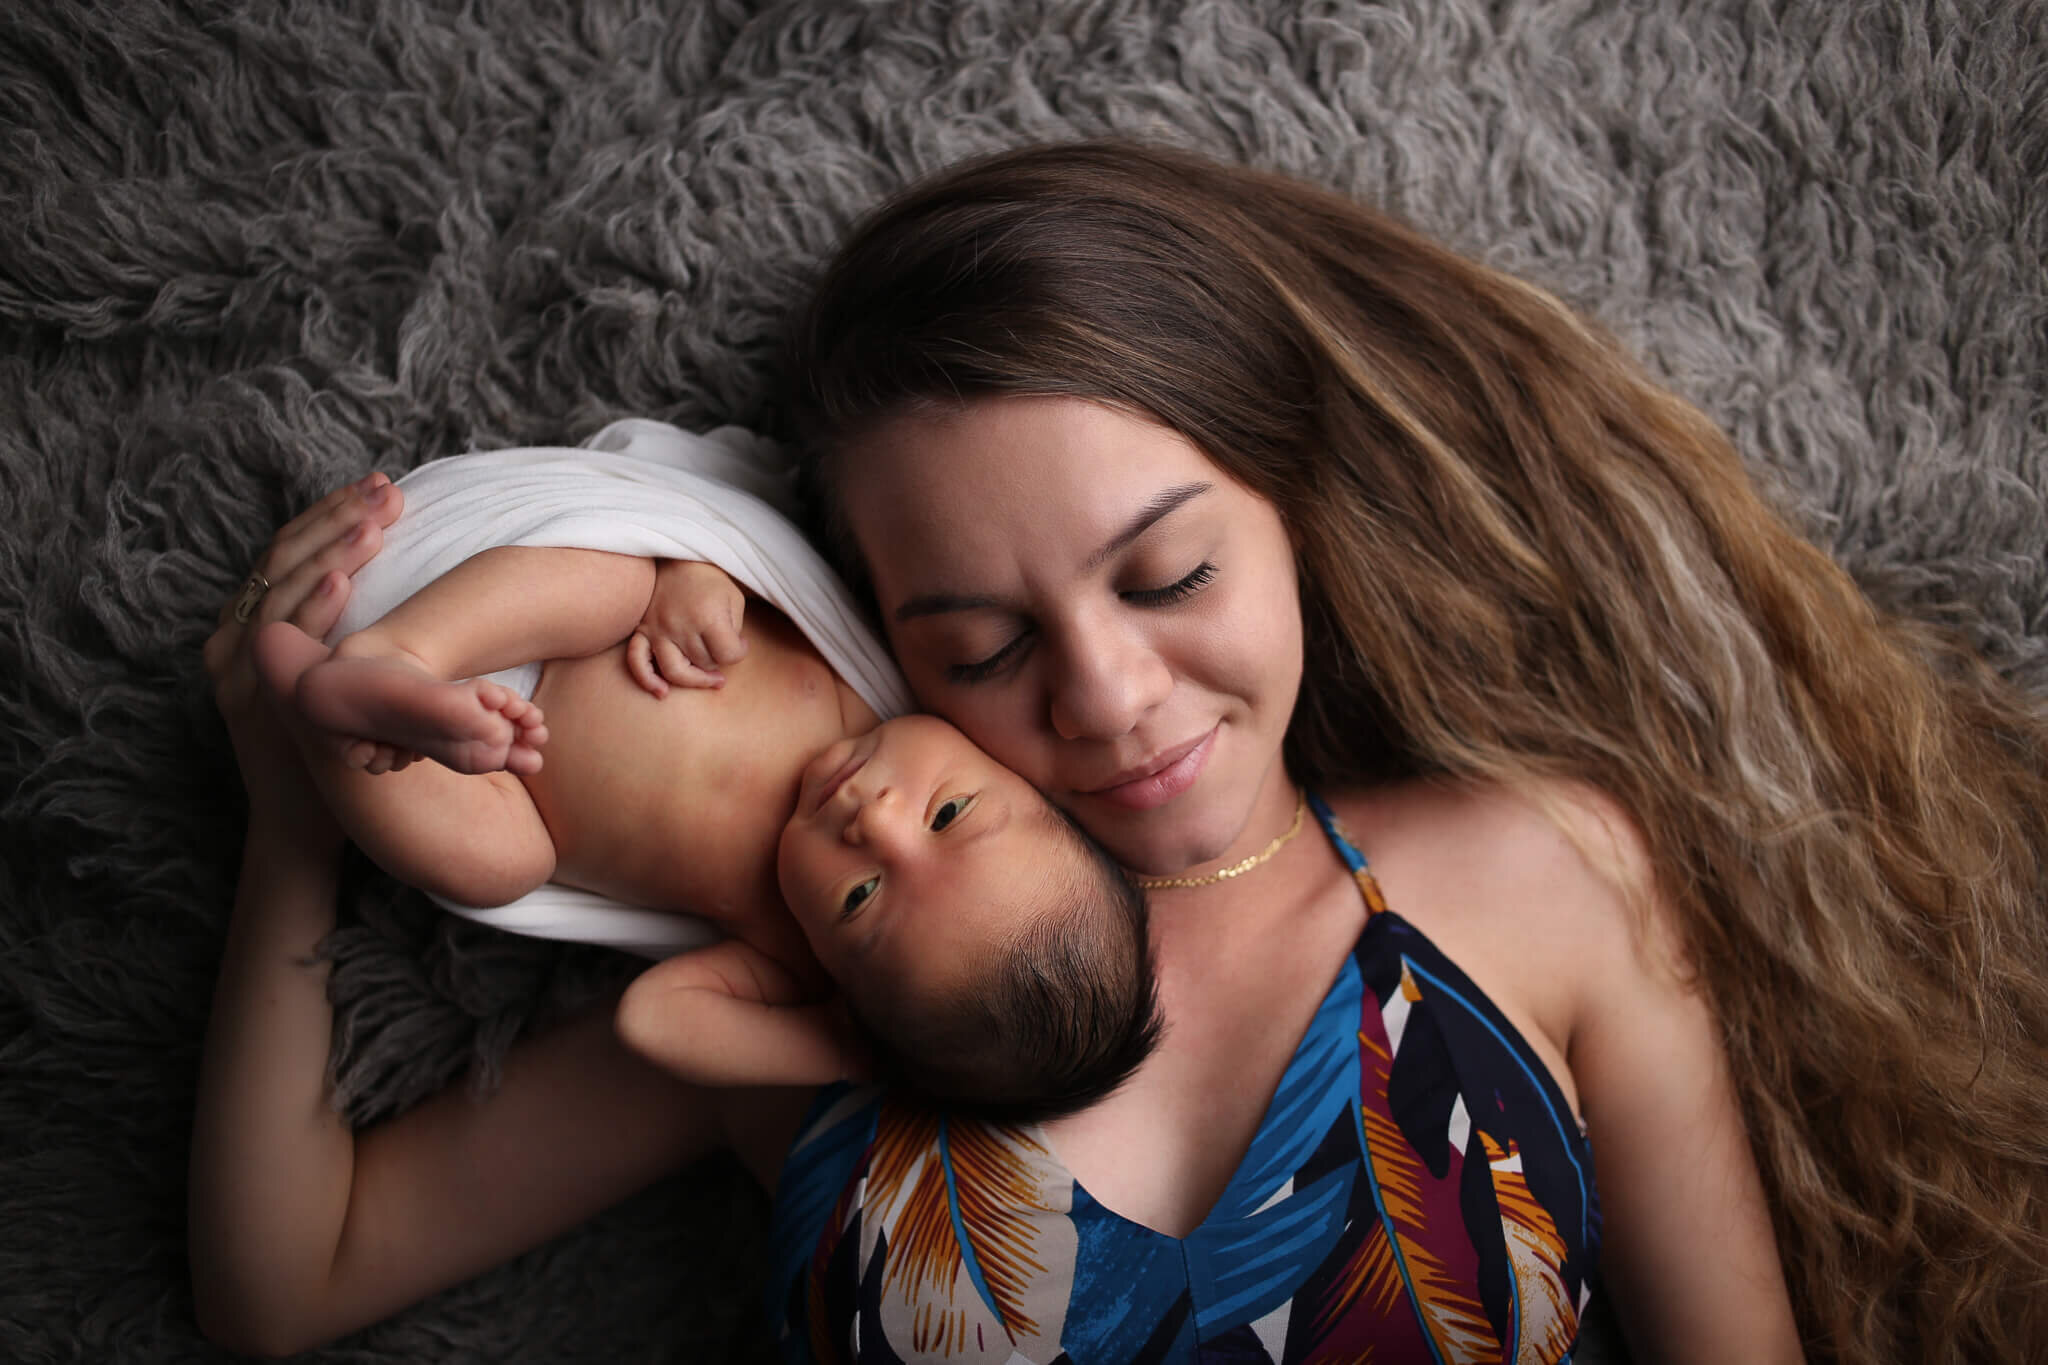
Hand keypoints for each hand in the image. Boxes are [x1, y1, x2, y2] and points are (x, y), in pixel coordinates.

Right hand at [203, 473, 404, 831]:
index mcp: (253, 620)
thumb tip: (385, 571)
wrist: (300, 819)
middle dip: (338, 520)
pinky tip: (344, 580)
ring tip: (374, 524)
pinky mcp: (249, 696)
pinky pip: (283, 641)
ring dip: (331, 552)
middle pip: (284, 558)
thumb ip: (338, 626)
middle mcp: (236, 636)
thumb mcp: (330, 671)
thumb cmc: (327, 739)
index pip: (291, 549)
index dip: (332, 514)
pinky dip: (312, 606)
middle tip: (388, 492)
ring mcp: (238, 665)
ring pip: (282, 589)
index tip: (379, 486)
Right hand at [626, 559, 748, 695]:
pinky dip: (647, 680)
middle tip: (722, 652)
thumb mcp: (734, 599)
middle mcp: (680, 625)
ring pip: (675, 671)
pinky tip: (661, 692)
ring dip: (694, 679)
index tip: (740, 643)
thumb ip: (734, 631)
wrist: (678, 557)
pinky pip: (637, 661)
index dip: (739, 653)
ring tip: (707, 679)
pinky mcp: (642, 630)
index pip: (728, 655)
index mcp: (707, 616)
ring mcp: (658, 628)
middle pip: (704, 664)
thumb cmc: (710, 580)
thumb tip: (728, 656)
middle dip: (718, 661)